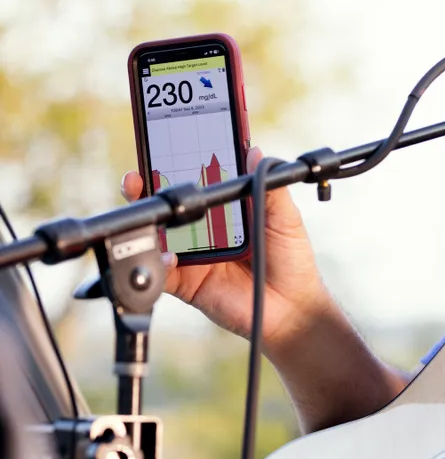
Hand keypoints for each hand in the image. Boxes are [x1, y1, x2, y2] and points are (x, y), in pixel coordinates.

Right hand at [121, 146, 331, 353]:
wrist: (291, 308)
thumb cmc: (292, 260)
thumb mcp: (286, 218)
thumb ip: (269, 187)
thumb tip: (255, 151)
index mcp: (227, 210)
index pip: (197, 183)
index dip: (179, 167)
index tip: (165, 150)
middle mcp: (204, 230)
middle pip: (169, 206)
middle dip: (147, 189)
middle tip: (138, 178)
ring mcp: (192, 255)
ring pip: (157, 235)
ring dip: (145, 222)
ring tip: (144, 208)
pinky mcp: (186, 282)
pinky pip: (162, 271)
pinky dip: (157, 262)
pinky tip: (165, 254)